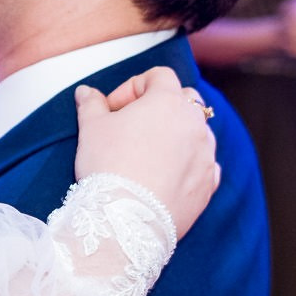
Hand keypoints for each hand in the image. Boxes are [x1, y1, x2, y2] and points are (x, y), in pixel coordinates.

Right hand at [73, 67, 220, 238]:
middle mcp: (195, 124)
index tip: (112, 109)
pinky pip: (205, 165)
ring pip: (198, 132)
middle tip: (133, 126)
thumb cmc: (108, 166)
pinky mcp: (209, 184)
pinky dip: (190, 164)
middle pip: (185, 99)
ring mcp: (206, 155)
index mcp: (168, 101)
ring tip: (150, 153)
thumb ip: (91, 105)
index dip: (132, 87)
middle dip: (161, 106)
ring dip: (178, 135)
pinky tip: (168, 175)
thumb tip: (86, 93)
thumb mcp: (91, 129)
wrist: (126, 219)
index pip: (158, 76)